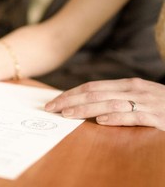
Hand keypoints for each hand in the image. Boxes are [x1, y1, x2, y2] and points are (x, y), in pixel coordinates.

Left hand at [45, 78, 164, 130]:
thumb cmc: (159, 103)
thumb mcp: (136, 95)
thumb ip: (114, 97)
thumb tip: (88, 103)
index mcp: (125, 84)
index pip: (91, 87)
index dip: (71, 93)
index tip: (55, 101)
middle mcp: (132, 90)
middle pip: (94, 94)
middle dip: (70, 100)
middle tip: (52, 108)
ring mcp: (144, 102)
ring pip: (108, 104)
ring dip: (86, 109)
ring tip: (67, 114)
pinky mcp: (156, 117)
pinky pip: (133, 117)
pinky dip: (116, 118)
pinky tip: (101, 121)